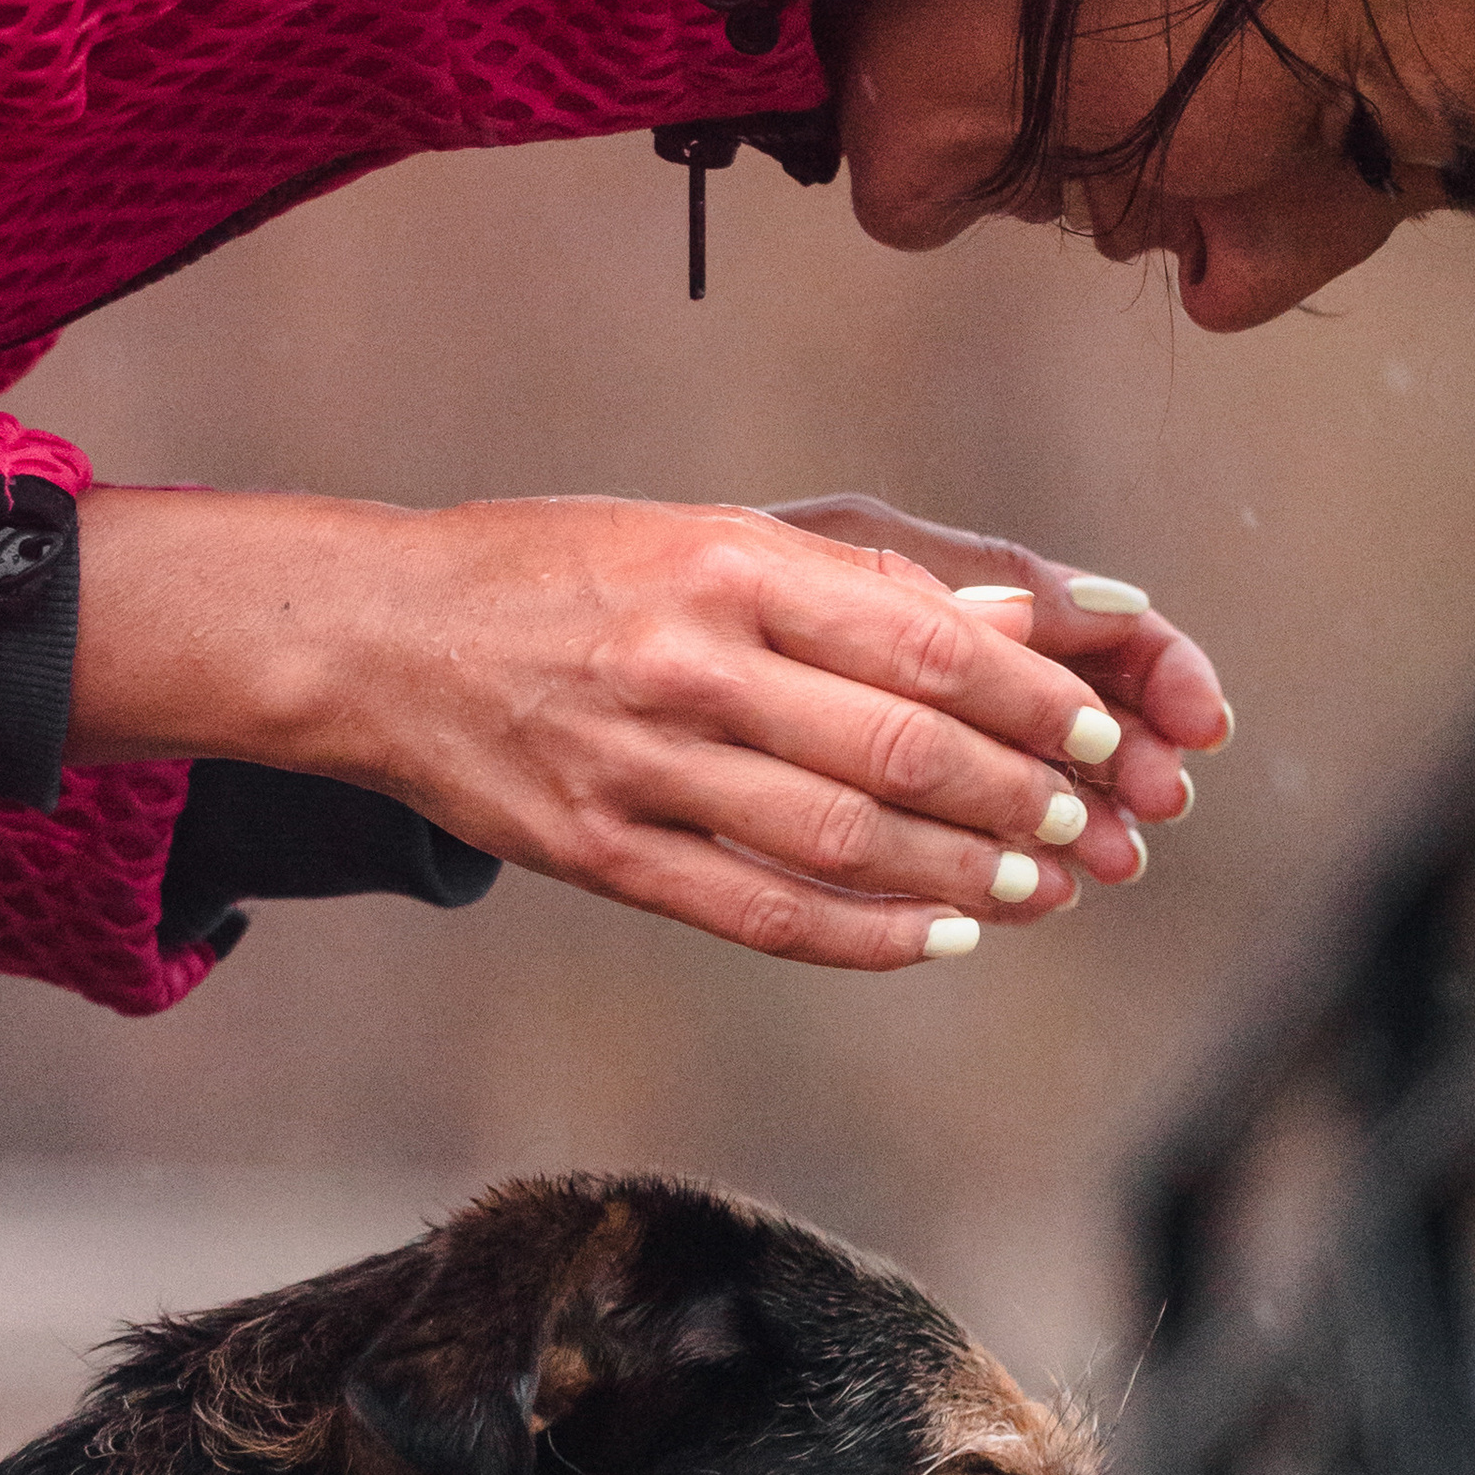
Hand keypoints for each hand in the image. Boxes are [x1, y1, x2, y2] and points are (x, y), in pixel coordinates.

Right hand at [68, 486, 1184, 970]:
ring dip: (961, 876)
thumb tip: (1013, 620)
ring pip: (839, 843)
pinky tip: (940, 939)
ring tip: (1040, 887)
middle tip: (1089, 822)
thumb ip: (851, 582)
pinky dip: (866, 936)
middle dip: (1016, 798)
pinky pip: (758, 912)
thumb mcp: (701, 536)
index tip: (1099, 731)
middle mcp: (686, 661)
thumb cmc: (563, 570)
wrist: (376, 635)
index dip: (1028, 699)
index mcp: (723, 563)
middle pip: (896, 749)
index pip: (919, 638)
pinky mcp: (597, 851)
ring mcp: (637, 765)